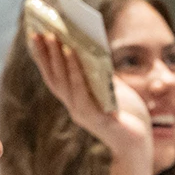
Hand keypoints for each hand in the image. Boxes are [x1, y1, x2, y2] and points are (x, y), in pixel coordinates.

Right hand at [27, 31, 150, 155]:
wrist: (140, 144)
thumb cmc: (127, 114)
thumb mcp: (111, 86)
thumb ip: (99, 70)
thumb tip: (89, 43)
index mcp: (74, 100)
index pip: (52, 77)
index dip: (42, 57)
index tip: (34, 35)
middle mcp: (73, 107)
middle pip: (54, 78)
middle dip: (46, 54)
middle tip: (41, 30)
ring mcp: (82, 114)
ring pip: (64, 83)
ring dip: (58, 59)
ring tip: (55, 37)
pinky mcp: (96, 118)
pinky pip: (81, 91)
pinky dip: (75, 71)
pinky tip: (73, 53)